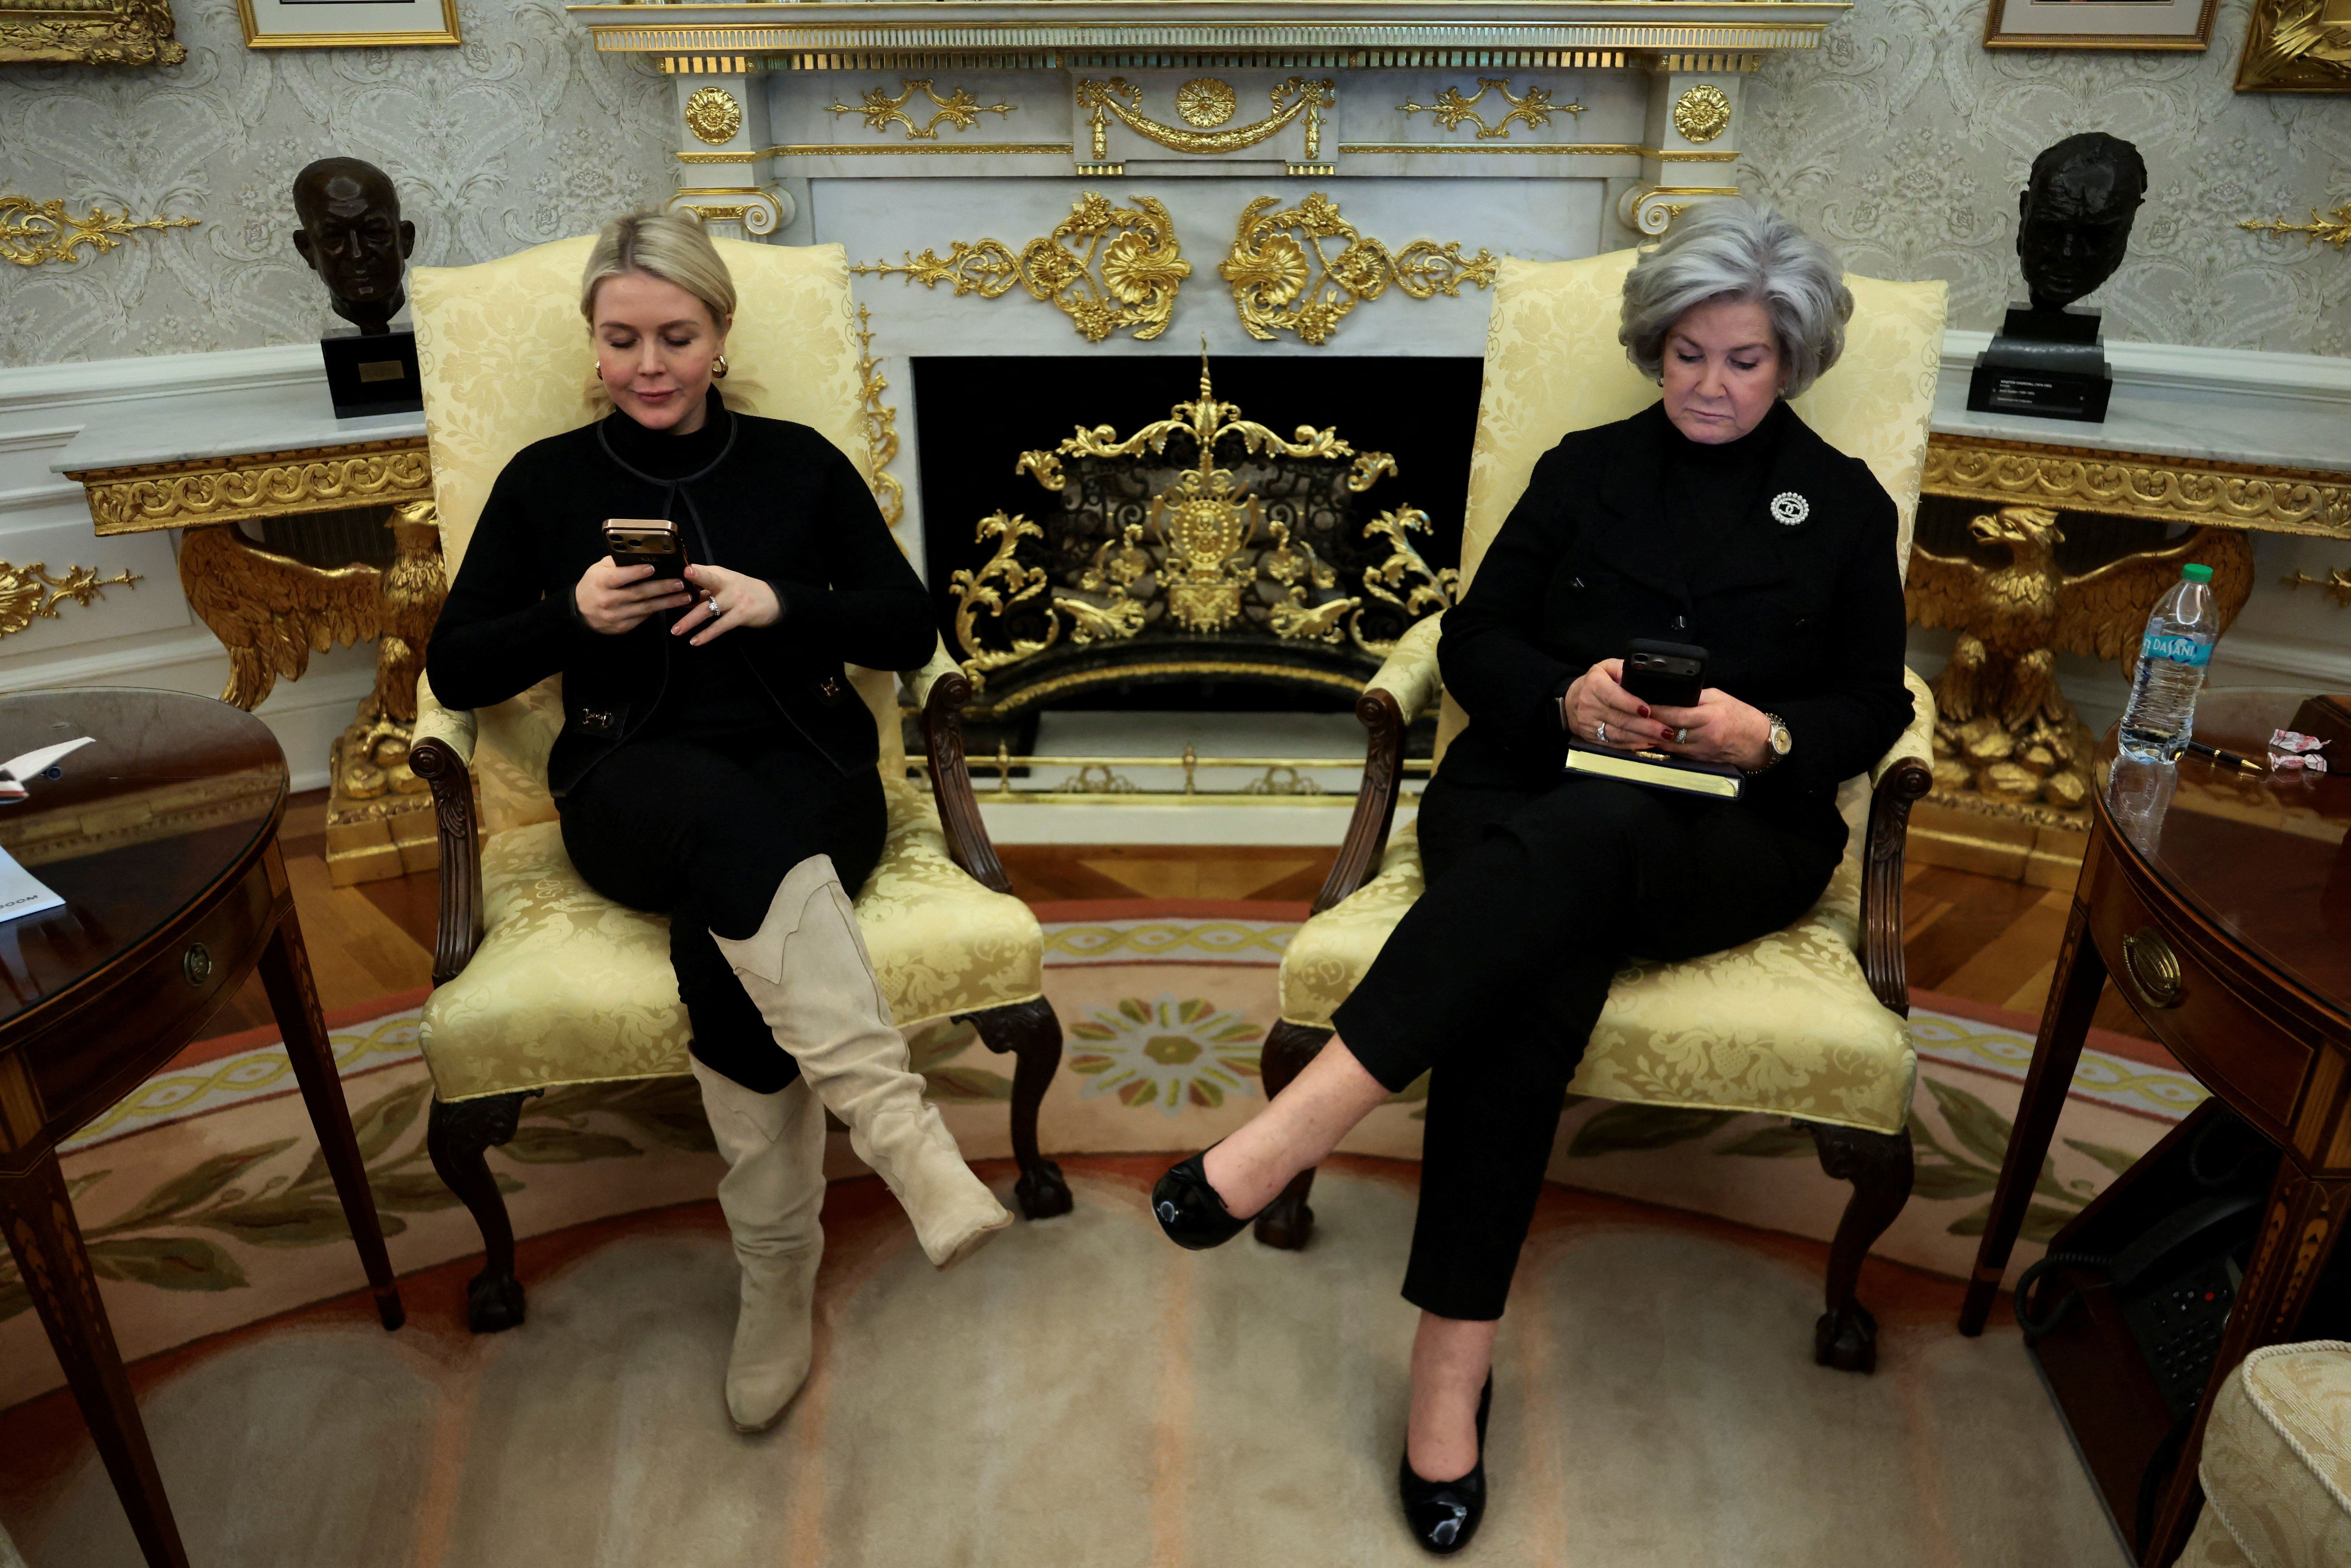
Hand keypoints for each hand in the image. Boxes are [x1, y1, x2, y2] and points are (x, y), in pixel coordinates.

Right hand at [575, 556, 692, 634]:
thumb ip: (616, 563)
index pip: (620, 577)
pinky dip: (659, 610)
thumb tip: (639, 554)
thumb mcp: (598, 570)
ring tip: (685, 596)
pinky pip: (644, 617)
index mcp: (601, 582)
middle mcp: (609, 600)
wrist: (580, 613)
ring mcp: (617, 616)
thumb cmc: (593, 586)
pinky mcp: (624, 626)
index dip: (636, 572)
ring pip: (646, 608)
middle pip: (639, 593)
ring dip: (668, 602)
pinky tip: (673, 604)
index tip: (653, 568)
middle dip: (662, 588)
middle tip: (680, 583)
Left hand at [671, 563, 779, 645]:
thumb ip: (704, 590)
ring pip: (709, 608)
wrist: (774, 600)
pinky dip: (707, 634)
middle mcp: (727, 583)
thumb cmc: (744, 592)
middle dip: (695, 579)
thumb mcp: (725, 585)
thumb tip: (680, 597)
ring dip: (690, 620)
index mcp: (720, 574)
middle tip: (675, 585)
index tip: (669, 572)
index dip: (685, 571)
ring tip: (676, 630)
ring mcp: (735, 599)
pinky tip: (695, 641)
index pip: (700, 570)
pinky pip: (721, 626)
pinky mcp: (741, 614)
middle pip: (709, 580)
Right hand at [1560, 659, 1672, 749]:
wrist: (1570, 701)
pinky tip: (1648, 743)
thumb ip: (1624, 670)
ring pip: (1618, 734)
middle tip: (1666, 730)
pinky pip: (1614, 743)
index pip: (1612, 696)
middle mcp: (1588, 705)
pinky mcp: (1591, 737)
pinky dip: (1632, 745)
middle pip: (1619, 719)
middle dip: (1645, 726)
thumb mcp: (1607, 667)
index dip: (1630, 704)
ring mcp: (1589, 724)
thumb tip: (1646, 676)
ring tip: (1662, 738)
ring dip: (1642, 737)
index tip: (1648, 711)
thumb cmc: (1595, 682)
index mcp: (1594, 685)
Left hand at [1647, 688, 1771, 769]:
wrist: (1756, 741)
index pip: (1676, 715)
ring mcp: (1700, 750)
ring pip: (1668, 745)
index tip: (1642, 704)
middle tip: (1634, 714)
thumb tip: (1672, 694)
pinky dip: (1663, 744)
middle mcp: (1704, 736)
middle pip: (1668, 732)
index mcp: (1710, 717)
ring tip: (1638, 726)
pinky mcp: (1698, 759)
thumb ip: (1696, 697)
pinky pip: (1675, 752)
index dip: (1657, 711)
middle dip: (1649, 724)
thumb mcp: (1719, 698)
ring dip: (1652, 736)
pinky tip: (1652, 737)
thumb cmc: (1738, 715)